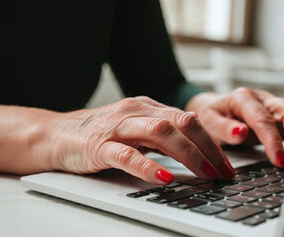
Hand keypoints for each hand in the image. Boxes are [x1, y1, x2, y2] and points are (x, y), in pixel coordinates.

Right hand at [0, 97, 234, 185]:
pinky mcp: (99, 145)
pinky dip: (148, 166)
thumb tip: (198, 156)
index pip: (190, 121)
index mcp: (148, 107)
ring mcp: (118, 126)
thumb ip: (162, 139)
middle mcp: (136, 111)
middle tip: (224, 173)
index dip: (214, 143)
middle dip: (209, 148)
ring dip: (188, 154)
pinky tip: (165, 178)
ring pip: (161, 133)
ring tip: (205, 174)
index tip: (229, 166)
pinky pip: (127, 155)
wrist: (54, 135)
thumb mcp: (136, 132)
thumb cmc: (99, 136)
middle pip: (182, 123)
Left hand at [185, 88, 283, 166]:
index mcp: (243, 98)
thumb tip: (241, 132)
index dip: (273, 141)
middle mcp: (263, 99)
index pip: (263, 119)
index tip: (280, 160)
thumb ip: (223, 128)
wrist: (215, 108)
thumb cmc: (212, 117)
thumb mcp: (209, 123)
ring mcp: (275, 104)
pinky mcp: (283, 112)